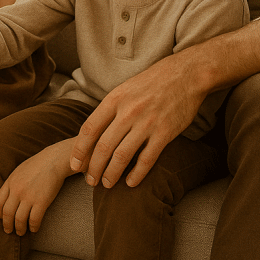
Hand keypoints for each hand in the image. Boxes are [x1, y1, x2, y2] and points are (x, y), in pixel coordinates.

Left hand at [0, 139, 73, 235]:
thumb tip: (8, 198)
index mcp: (10, 182)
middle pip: (7, 213)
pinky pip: (34, 220)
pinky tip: (34, 229)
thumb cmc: (37, 165)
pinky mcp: (41, 202)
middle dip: (7, 225)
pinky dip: (33, 227)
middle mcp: (17, 190)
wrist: (54, 160)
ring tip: (21, 232)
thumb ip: (12, 183)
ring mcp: (29, 196)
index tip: (2, 218)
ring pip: (19, 219)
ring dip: (19, 229)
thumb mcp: (19, 171)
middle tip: (8, 231)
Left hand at [69, 54, 204, 187]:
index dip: (80, 150)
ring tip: (106, 184)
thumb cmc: (151, 82)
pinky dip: (137, 174)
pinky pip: (147, 159)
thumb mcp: (125, 89)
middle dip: (94, 167)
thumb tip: (93, 132)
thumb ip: (110, 109)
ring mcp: (147, 123)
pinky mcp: (165, 133)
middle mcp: (128, 112)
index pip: (89, 128)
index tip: (74, 164)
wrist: (185, 75)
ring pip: (122, 156)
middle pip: (103, 146)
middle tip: (90, 181)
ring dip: (112, 174)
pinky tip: (131, 183)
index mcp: (114, 99)